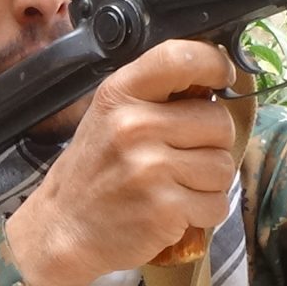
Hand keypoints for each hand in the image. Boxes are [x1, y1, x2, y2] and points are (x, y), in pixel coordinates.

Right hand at [6, 40, 235, 285]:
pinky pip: (217, 204)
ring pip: (223, 165)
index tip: (222, 77)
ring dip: (208, 181)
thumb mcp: (110, 116)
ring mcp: (150, 167)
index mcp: (120, 94)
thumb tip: (214, 81)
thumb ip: (154, 96)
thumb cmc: (94, 170)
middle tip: (182, 157)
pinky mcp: (165, 208)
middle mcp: (134, 125)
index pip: (180, 57)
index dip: (213, 63)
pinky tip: (174, 210)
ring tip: (174, 186)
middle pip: (219, 121)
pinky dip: (203, 212)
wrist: (63, 228)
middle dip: (211, 142)